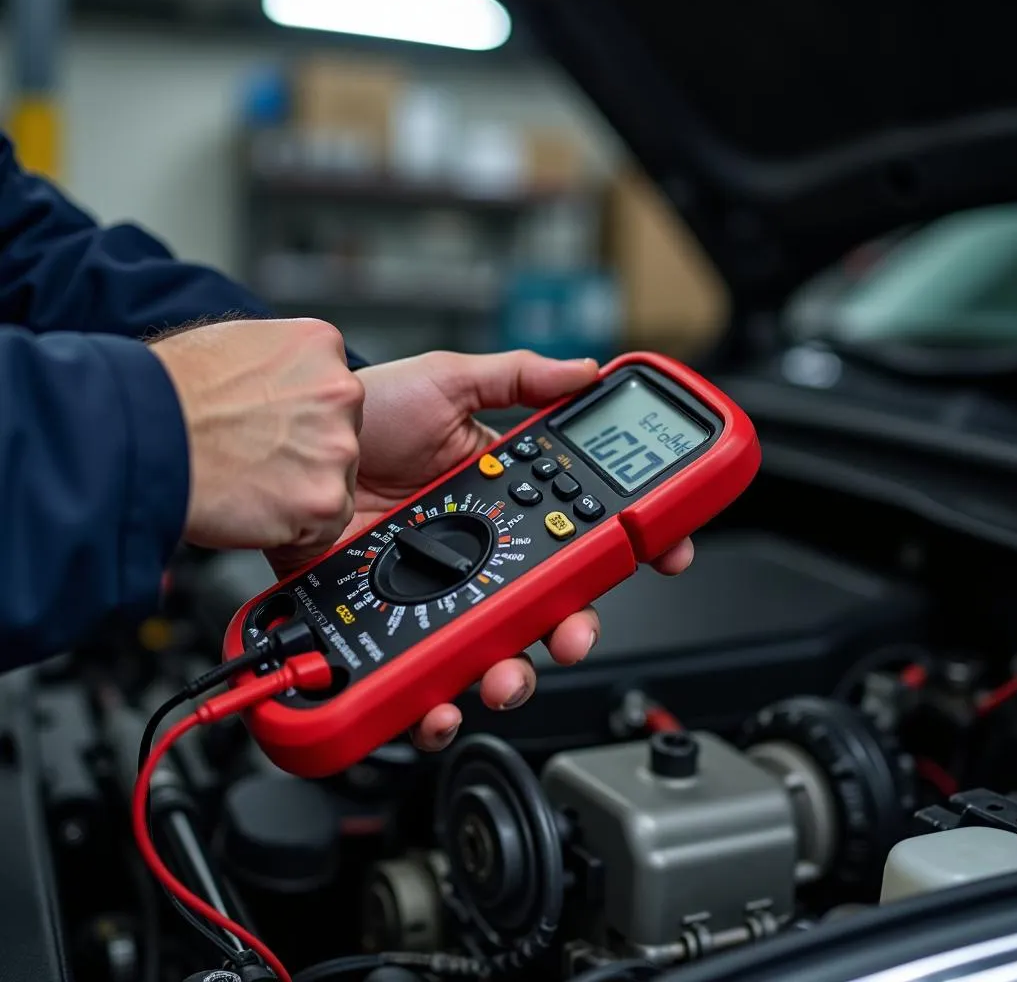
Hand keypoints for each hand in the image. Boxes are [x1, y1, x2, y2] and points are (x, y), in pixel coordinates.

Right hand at [151, 318, 362, 570]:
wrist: (137, 432)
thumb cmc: (164, 390)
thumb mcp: (231, 344)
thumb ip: (274, 366)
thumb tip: (276, 385)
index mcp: (319, 346)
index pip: (331, 392)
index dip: (298, 419)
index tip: (271, 430)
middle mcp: (341, 392)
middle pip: (339, 438)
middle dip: (304, 456)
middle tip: (254, 461)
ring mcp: (336, 448)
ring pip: (334, 484)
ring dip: (297, 493)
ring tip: (245, 483)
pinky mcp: (323, 499)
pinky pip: (323, 529)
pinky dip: (291, 532)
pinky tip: (252, 510)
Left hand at [352, 350, 693, 750]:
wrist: (294, 449)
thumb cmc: (366, 413)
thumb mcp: (447, 381)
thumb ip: (518, 377)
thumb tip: (587, 371)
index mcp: (507, 498)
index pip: (584, 528)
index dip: (630, 545)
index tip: (664, 554)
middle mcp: (484, 549)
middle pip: (550, 603)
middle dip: (576, 628)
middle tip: (573, 631)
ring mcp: (443, 588)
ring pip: (499, 648)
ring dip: (514, 674)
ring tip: (504, 675)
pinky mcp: (398, 619)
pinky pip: (430, 671)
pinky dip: (439, 700)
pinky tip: (442, 703)